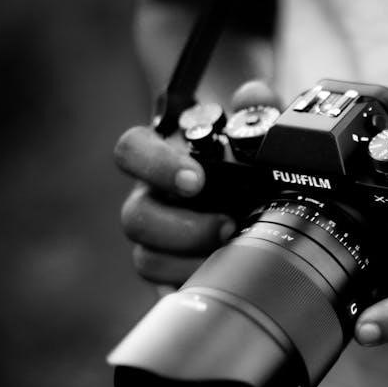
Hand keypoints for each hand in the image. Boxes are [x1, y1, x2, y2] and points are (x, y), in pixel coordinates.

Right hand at [114, 81, 279, 285]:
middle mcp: (152, 199)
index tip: (195, 180)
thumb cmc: (241, 157)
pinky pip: (166, 289)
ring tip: (231, 254)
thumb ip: (255, 108)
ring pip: (146, 258)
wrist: (250, 191)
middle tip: (228, 226)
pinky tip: (222, 284)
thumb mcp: (253, 129)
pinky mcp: (173, 272)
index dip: (156, 166)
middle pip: (135, 217)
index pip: (131, 151)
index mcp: (160, 159)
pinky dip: (191, 289)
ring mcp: (159, 239)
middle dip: (181, 228)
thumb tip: (256, 96)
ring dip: (188, 262)